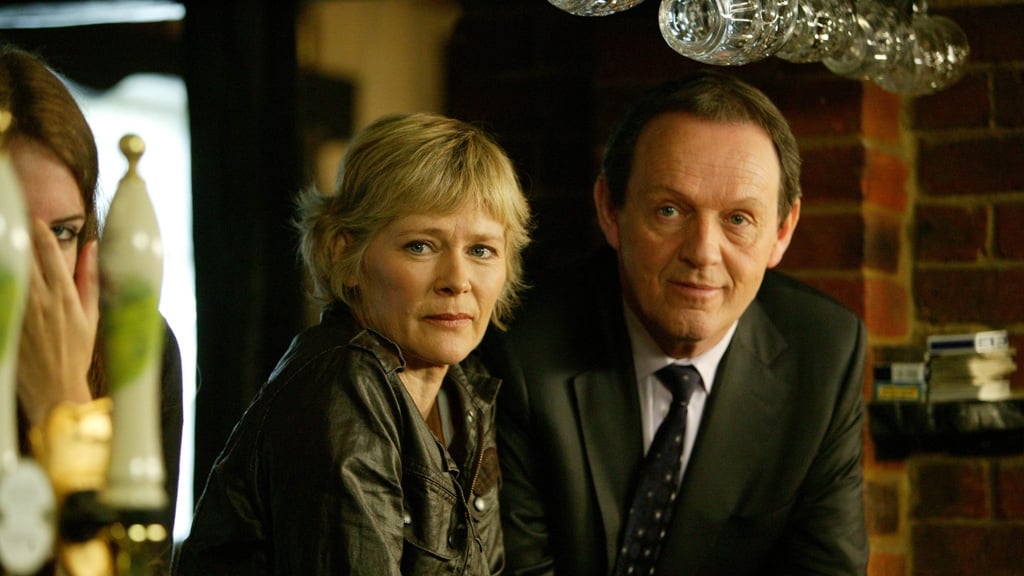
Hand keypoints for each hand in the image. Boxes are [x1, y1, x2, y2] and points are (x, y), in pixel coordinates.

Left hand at [17, 219, 98, 425]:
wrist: (53, 387)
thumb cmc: (76, 352)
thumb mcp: (91, 315)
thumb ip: (90, 279)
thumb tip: (92, 247)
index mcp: (65, 295)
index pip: (50, 253)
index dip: (41, 232)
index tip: (35, 220)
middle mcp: (40, 300)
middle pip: (24, 256)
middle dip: (18, 237)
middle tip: (11, 222)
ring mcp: (20, 311)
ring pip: (10, 272)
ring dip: (7, 256)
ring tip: (5, 244)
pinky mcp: (8, 322)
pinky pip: (4, 292)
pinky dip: (3, 280)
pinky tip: (3, 273)